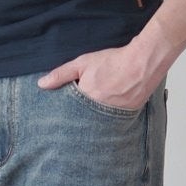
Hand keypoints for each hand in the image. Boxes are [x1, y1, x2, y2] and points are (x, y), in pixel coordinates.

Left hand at [37, 44, 162, 110]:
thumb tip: (41, 84)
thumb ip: (61, 74)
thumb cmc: (113, 61)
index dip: (65, 112)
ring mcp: (113, 116)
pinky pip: (112, 122)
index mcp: (85, 99)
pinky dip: (107, 119)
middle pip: (82, 121)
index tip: (60, 114)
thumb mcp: (83, 63)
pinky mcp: (126, 117)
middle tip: (78, 114)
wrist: (143, 63)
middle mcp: (98, 112)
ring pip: (97, 123)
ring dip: (93, 119)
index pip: (68, 113)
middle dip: (79, 118)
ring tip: (94, 112)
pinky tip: (107, 111)